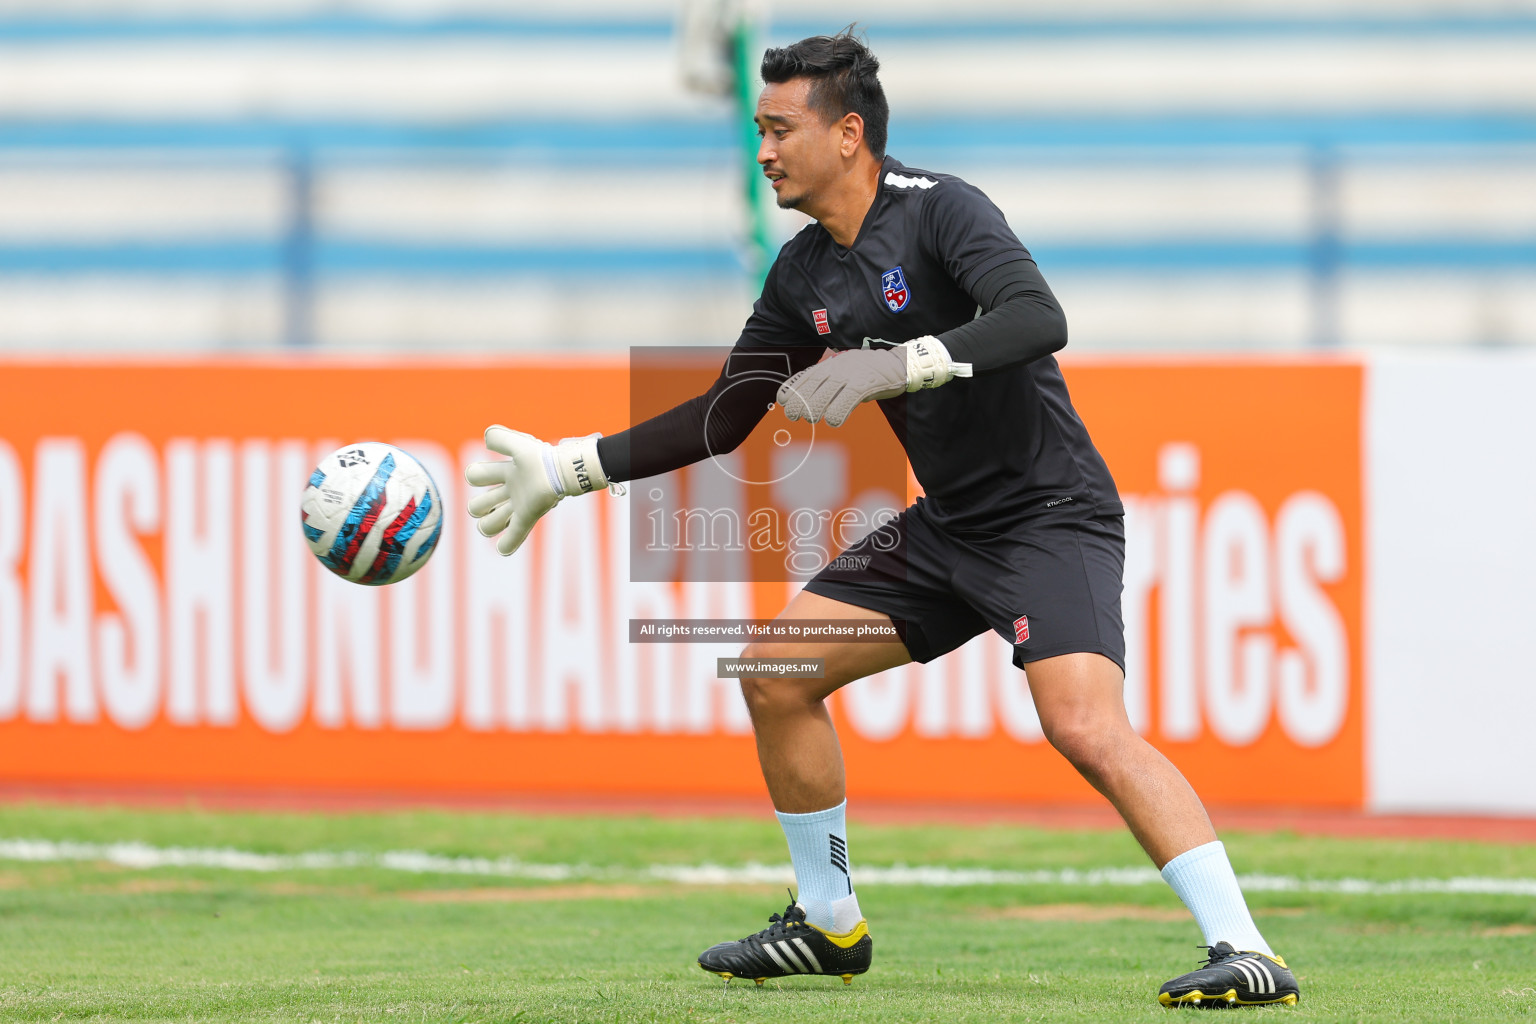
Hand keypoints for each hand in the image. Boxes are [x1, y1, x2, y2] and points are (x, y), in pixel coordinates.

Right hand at [465, 426, 606, 555]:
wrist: (565, 472)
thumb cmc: (542, 458)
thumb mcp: (518, 445)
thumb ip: (499, 438)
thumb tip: (485, 441)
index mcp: (504, 472)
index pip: (474, 477)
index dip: (476, 477)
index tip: (496, 472)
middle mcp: (509, 491)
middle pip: (476, 507)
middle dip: (480, 506)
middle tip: (498, 499)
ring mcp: (518, 506)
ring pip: (489, 524)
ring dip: (491, 523)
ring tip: (505, 515)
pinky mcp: (528, 517)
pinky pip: (513, 537)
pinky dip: (506, 545)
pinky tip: (504, 547)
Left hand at [776, 337, 972, 426]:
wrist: (900, 364)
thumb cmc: (869, 373)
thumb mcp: (845, 374)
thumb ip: (828, 385)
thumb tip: (808, 406)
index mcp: (830, 365)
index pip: (803, 378)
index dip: (791, 391)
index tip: (783, 403)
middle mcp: (836, 368)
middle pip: (810, 388)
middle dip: (800, 404)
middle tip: (796, 417)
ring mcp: (850, 375)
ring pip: (824, 394)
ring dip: (816, 410)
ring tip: (814, 419)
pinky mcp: (864, 383)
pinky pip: (846, 399)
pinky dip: (837, 412)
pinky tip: (833, 421)